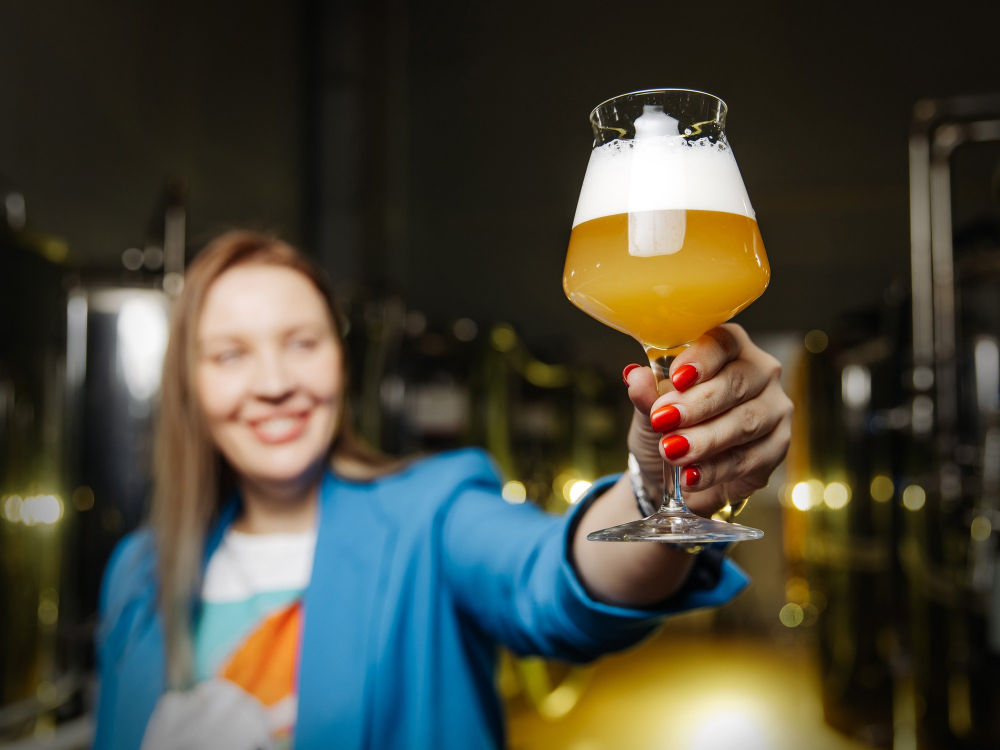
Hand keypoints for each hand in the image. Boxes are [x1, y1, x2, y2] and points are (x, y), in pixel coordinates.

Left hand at [623, 324, 792, 518]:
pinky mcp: (777, 446)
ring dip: (705, 439)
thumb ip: (646, 393)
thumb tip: (635, 377)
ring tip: (672, 451)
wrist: (677, 471)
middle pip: (736, 382)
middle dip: (697, 404)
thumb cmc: (668, 425)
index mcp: (727, 349)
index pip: (723, 342)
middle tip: (663, 420)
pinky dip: (716, 469)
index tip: (675, 377)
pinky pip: (750, 458)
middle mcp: (759, 372)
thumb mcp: (649, 409)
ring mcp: (773, 408)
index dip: (701, 359)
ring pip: (745, 421)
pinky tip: (691, 475)